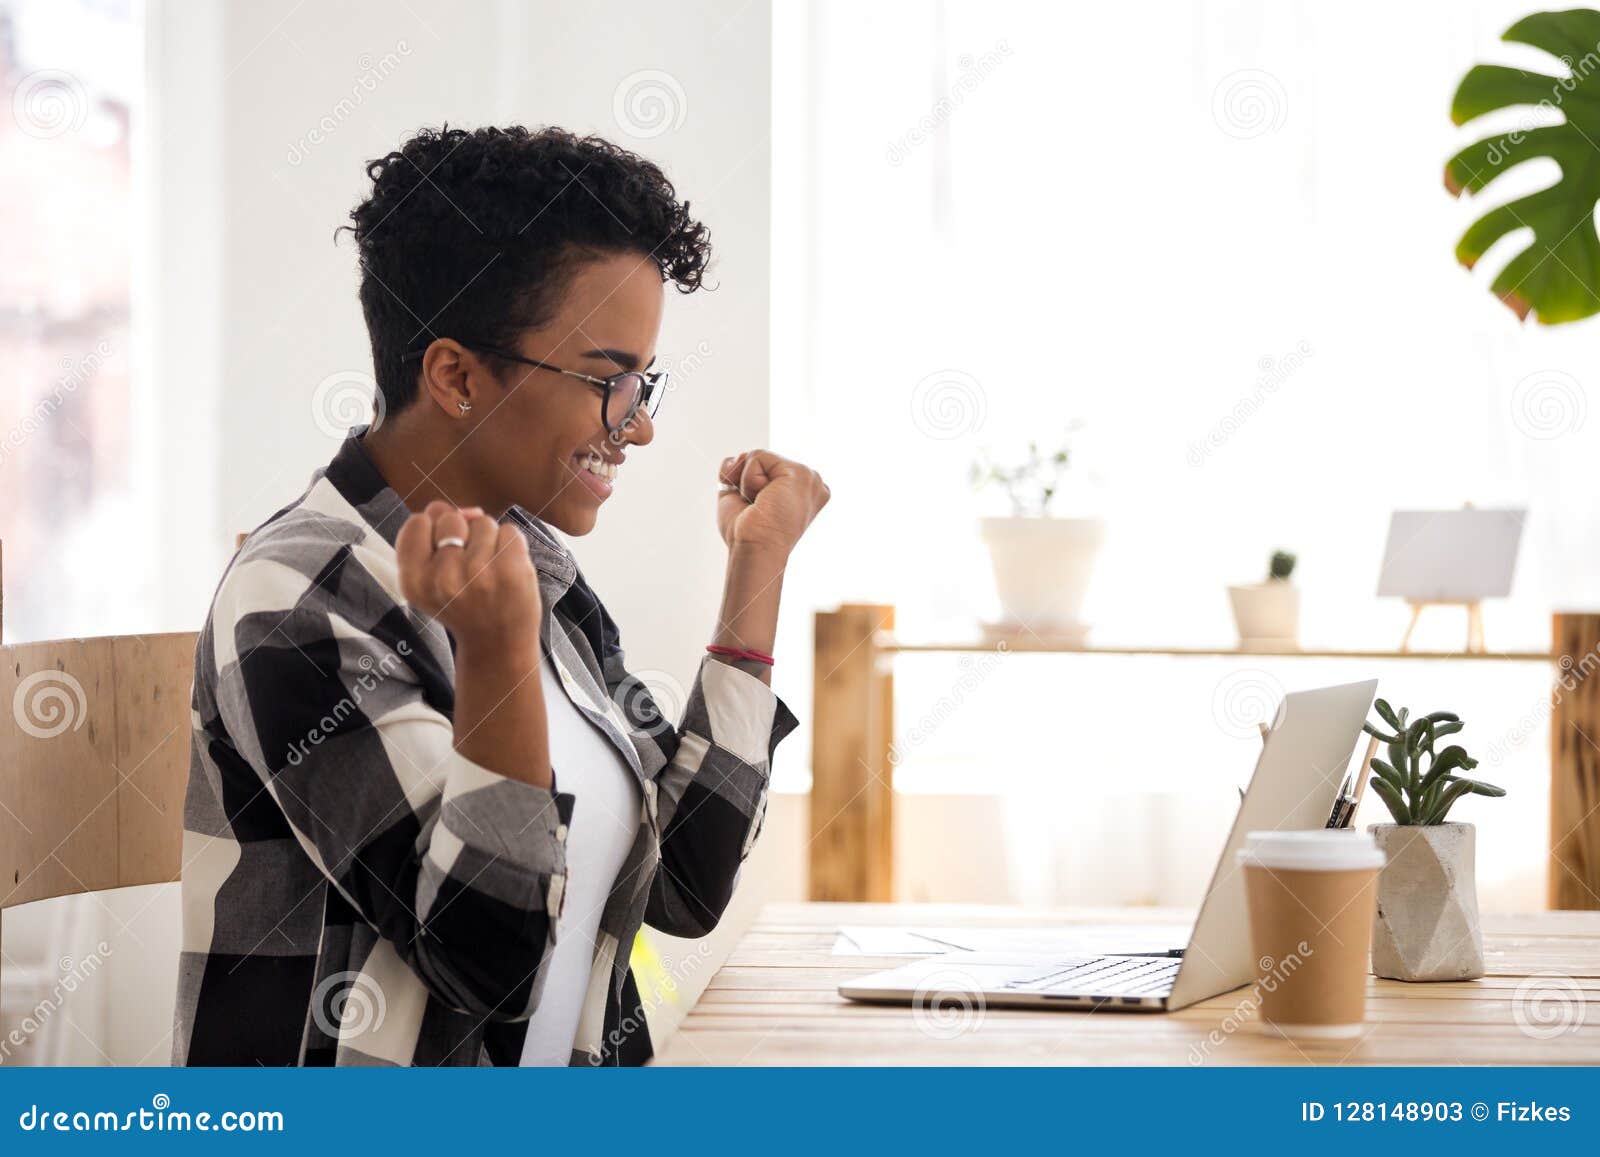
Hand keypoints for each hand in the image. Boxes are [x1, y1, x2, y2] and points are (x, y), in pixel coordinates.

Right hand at [396, 501, 540, 656]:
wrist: (498, 644)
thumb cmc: (463, 605)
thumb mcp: (430, 579)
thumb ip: (428, 537)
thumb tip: (448, 507)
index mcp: (414, 581)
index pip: (417, 522)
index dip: (432, 531)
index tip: (442, 556)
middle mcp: (442, 579)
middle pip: (451, 518)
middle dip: (463, 534)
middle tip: (469, 569)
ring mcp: (478, 574)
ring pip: (483, 522)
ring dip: (489, 541)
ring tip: (489, 572)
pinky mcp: (511, 570)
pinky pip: (509, 531)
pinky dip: (511, 545)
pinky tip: (506, 570)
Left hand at [716, 450, 828, 554]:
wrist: (754, 549)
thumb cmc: (747, 533)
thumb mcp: (738, 495)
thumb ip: (738, 470)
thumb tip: (738, 456)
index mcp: (805, 490)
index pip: (768, 468)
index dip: (751, 485)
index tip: (760, 511)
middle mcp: (812, 483)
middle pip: (764, 460)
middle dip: (747, 481)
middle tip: (758, 509)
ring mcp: (809, 477)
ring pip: (760, 457)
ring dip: (748, 482)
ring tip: (761, 505)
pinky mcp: (799, 473)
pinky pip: (758, 457)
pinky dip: (749, 479)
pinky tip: (762, 500)